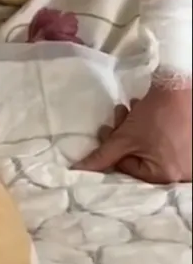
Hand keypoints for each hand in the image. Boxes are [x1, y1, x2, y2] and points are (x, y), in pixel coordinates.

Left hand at [73, 80, 191, 183]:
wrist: (178, 87)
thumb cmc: (155, 115)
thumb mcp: (126, 137)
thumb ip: (103, 155)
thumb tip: (81, 169)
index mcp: (165, 176)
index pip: (128, 167)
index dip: (113, 147)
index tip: (105, 130)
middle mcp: (179, 172)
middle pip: (138, 156)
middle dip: (123, 134)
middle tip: (119, 116)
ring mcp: (185, 157)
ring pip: (148, 146)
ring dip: (133, 126)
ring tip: (132, 108)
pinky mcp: (186, 142)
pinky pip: (161, 139)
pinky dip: (149, 126)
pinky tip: (143, 108)